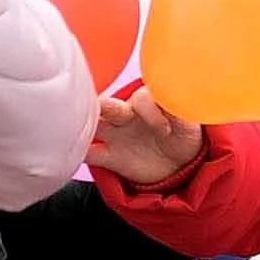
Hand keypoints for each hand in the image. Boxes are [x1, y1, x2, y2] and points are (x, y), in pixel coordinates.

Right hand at [87, 87, 203, 185]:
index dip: (149, 111)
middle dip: (99, 106)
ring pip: (92, 126)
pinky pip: (87, 153)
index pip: (140, 99)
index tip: (165, 130)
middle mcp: (125, 114)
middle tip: (99, 112)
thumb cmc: (183, 132)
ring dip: (83, 127)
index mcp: (145, 101)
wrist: (181, 163)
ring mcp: (114, 135)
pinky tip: (71, 154)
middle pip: (105, 105)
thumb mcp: (187, 120)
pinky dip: (77, 153)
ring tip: (78, 131)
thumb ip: (178, 109)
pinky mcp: (109, 157)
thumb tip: (175, 96)